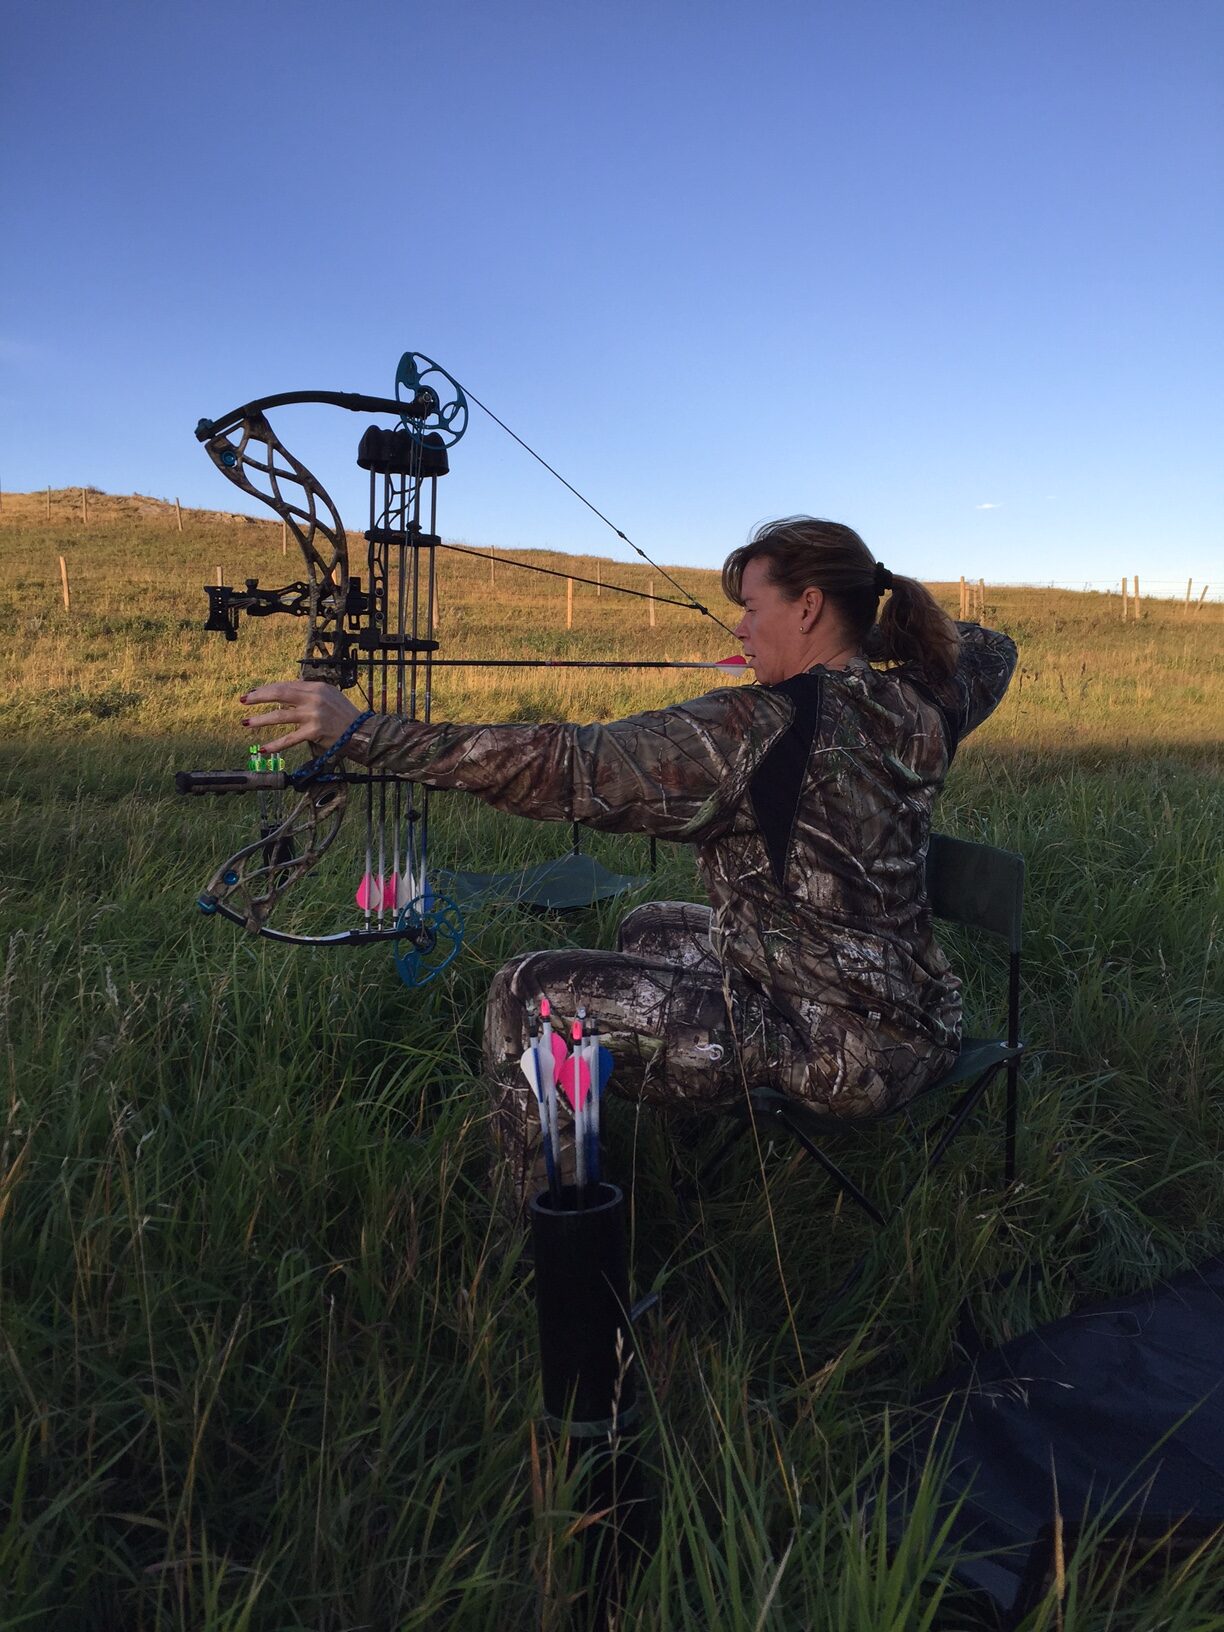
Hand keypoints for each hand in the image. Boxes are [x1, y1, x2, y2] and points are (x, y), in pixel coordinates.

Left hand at [242, 681, 363, 753]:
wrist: (362, 731)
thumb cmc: (344, 715)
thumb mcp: (328, 697)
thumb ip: (309, 695)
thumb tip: (284, 698)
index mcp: (317, 687)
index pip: (287, 685)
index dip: (268, 689)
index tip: (254, 693)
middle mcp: (314, 698)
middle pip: (280, 694)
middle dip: (259, 696)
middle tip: (244, 700)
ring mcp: (313, 715)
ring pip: (280, 716)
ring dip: (261, 720)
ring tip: (246, 723)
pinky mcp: (314, 732)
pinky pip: (290, 739)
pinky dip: (275, 744)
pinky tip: (263, 748)